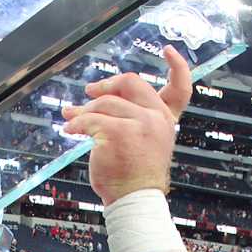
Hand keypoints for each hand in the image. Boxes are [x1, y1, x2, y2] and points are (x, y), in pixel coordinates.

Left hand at [60, 47, 191, 204]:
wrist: (134, 200)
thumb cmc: (133, 175)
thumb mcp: (143, 141)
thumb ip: (130, 117)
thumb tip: (94, 98)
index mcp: (165, 120)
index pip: (181, 89)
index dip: (177, 66)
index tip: (168, 51)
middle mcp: (156, 118)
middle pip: (131, 84)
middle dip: (106, 84)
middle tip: (89, 92)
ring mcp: (139, 124)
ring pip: (105, 103)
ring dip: (85, 110)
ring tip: (72, 119)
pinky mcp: (118, 132)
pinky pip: (91, 120)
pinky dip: (76, 124)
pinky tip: (70, 129)